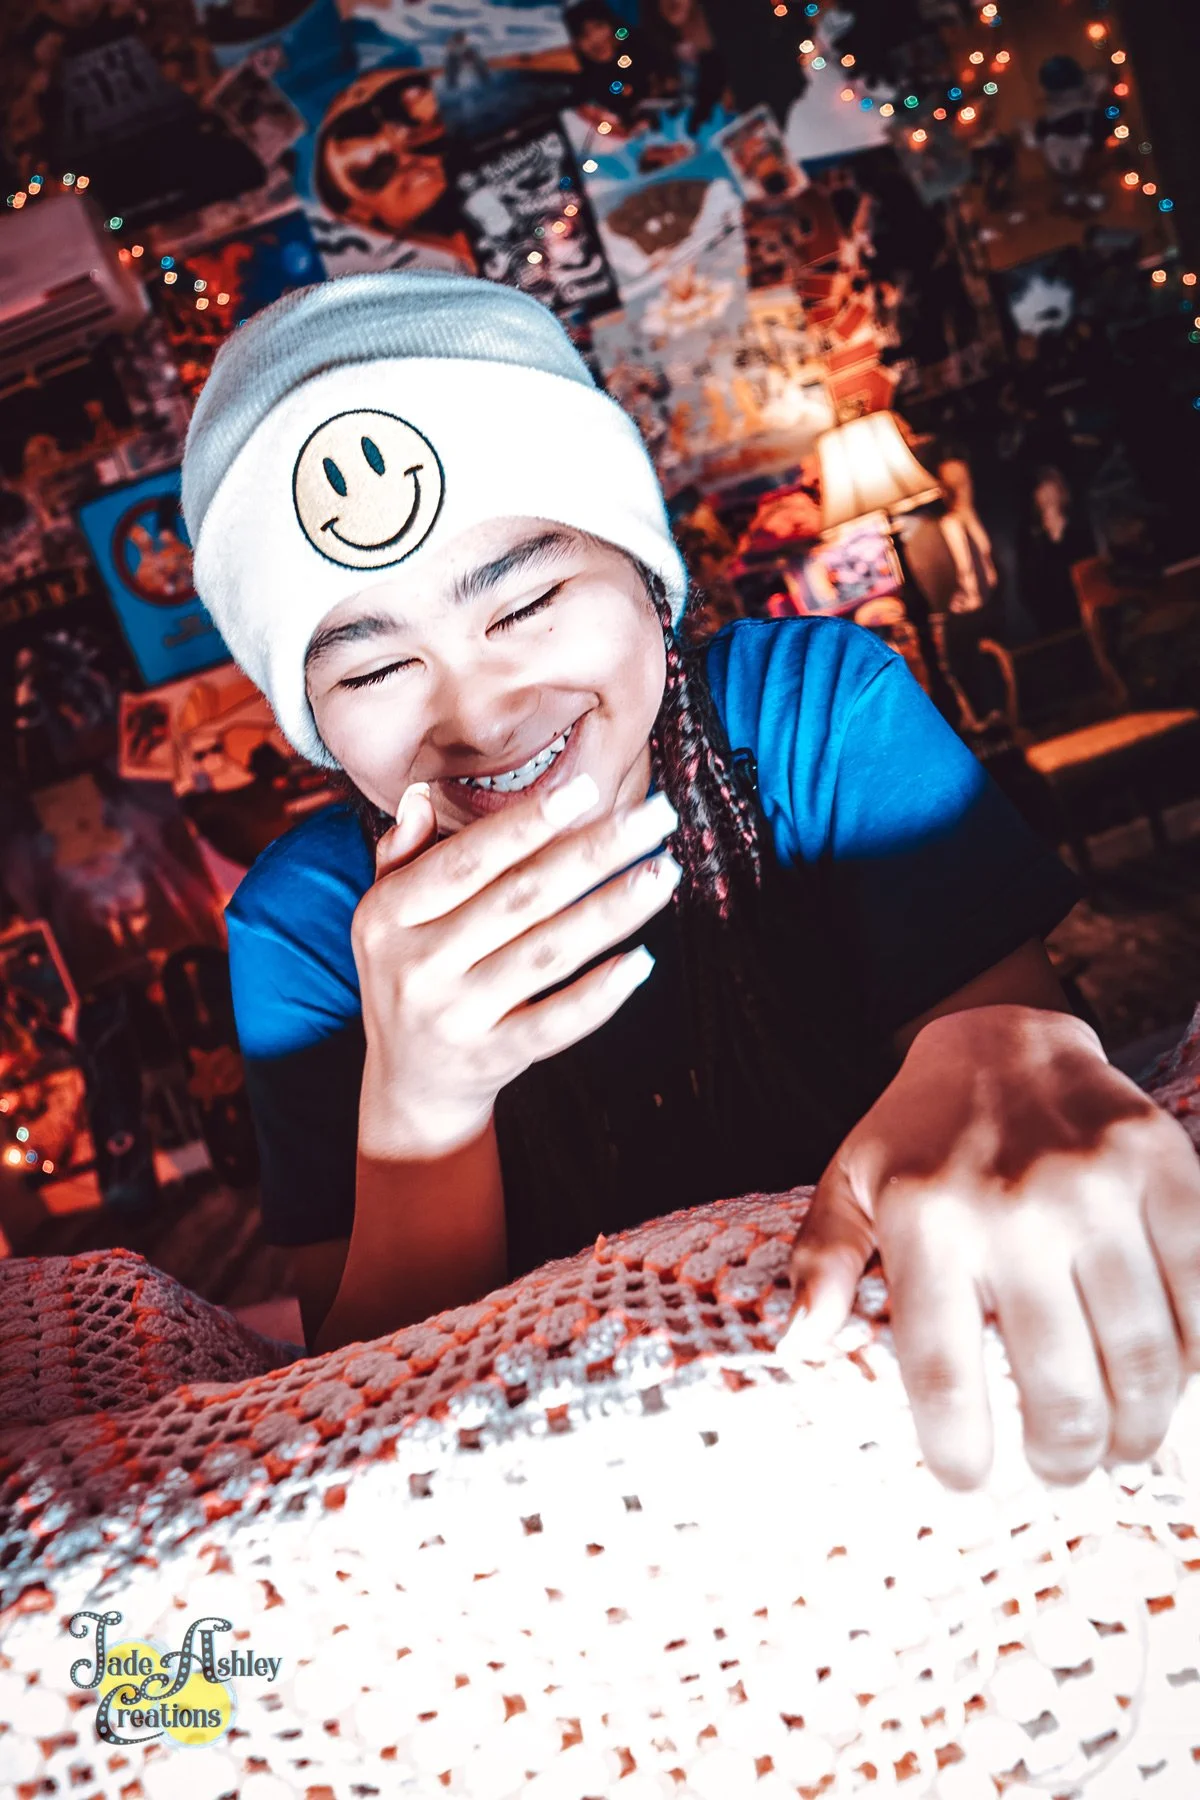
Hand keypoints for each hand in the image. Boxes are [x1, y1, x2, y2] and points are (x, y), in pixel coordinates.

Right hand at [351, 773, 680, 1159]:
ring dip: (611, 910)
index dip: (528, 824)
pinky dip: (599, 994)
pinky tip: (642, 960)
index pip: (467, 860)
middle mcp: (420, 964)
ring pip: (548, 953)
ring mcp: (457, 1015)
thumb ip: (401, 854)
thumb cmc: (408, 974)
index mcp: (389, 916)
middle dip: (595, 851)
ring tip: (662, 872)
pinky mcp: (492, 1058)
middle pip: (521, 897)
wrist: (408, 1083)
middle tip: (656, 815)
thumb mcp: (385, 915)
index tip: (587, 789)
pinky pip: (554, 1022)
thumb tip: (420, 795)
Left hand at [781, 1006, 1199, 1488]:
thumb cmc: (919, 1133)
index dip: (961, 1452)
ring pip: (1140, 1354)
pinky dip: (1193, 1357)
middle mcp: (1011, 1205)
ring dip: (1137, 1426)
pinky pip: (1199, 1290)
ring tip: (1120, 1443)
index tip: (971, 1483)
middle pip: (1058, 1383)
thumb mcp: (848, 1183)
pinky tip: (1171, 1382)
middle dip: (1064, 1457)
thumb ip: (824, 1264)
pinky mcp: (1164, 1169)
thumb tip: (800, 1349)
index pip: (942, 1372)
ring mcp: (1096, 1188)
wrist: (1006, 1035)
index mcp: (925, 1219)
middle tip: (1061, 1469)